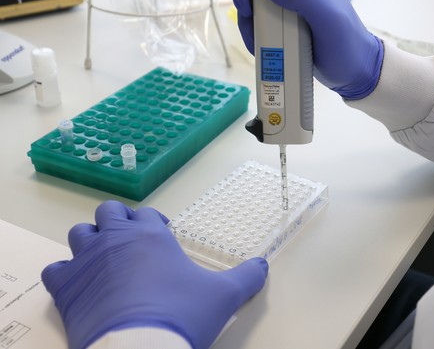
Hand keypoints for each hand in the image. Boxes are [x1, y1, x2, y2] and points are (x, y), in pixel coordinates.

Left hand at [42, 200, 267, 348]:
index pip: (148, 213)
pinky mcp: (66, 287)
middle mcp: (116, 239)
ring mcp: (87, 261)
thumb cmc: (182, 313)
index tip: (161, 237)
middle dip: (118, 221)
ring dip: (90, 241)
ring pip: (79, 234)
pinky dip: (65, 274)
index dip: (154, 223)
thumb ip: (247, 277)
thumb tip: (263, 266)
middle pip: (108, 212)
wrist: (139, 348)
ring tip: (104, 259)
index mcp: (151, 234)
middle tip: (131, 242)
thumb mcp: (224, 295)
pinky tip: (79, 285)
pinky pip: (56, 269)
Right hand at [231, 0, 382, 99]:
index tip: (247, 1)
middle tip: (250, 22)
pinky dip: (254, 32)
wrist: (355, 74)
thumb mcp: (327, 18)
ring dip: (248, 20)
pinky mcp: (285, 21)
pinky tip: (260, 46)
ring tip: (257, 42)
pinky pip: (260, 19)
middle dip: (246, 1)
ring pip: (255, 1)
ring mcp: (291, 3)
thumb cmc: (347, 45)